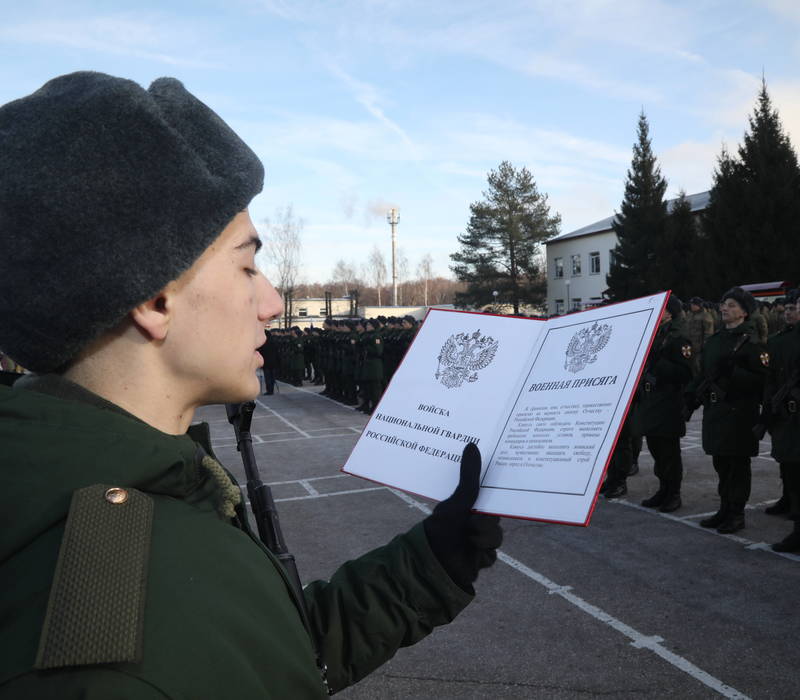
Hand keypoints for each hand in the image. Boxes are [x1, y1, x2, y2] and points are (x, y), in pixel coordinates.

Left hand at [423, 443, 502, 592]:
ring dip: (482, 539)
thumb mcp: (458, 501)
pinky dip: (482, 554)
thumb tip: (472, 445)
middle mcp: (472, 521)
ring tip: (467, 540)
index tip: (505, 491)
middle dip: (485, 524)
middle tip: (470, 525)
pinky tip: (471, 554)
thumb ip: (469, 477)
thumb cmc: (441, 529)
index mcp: (465, 505)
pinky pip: (493, 554)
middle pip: (495, 519)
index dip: (496, 497)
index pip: (487, 498)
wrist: (435, 565)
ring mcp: (477, 540)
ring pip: (496, 537)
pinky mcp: (480, 557)